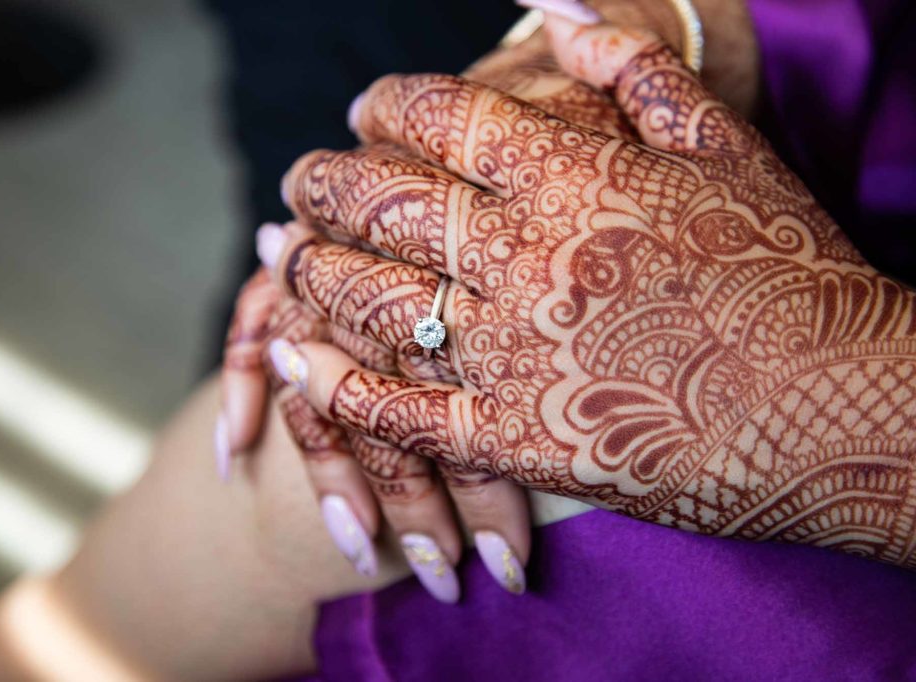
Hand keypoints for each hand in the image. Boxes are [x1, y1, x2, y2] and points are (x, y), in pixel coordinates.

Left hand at [271, 15, 915, 569]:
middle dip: (325, 184)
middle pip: (384, 204)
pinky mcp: (514, 439)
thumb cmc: (790, 273)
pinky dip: (336, 384)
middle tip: (301, 181)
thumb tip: (553, 10)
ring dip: (313, 272)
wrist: (834, 409)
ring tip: (285, 255)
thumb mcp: (727, 146)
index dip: (387, 104)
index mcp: (573, 177)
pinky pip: (398, 411)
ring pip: (373, 300)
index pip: (443, 118)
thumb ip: (634, 68)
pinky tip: (296, 355)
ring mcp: (513, 352)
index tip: (364, 107)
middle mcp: (526, 257)